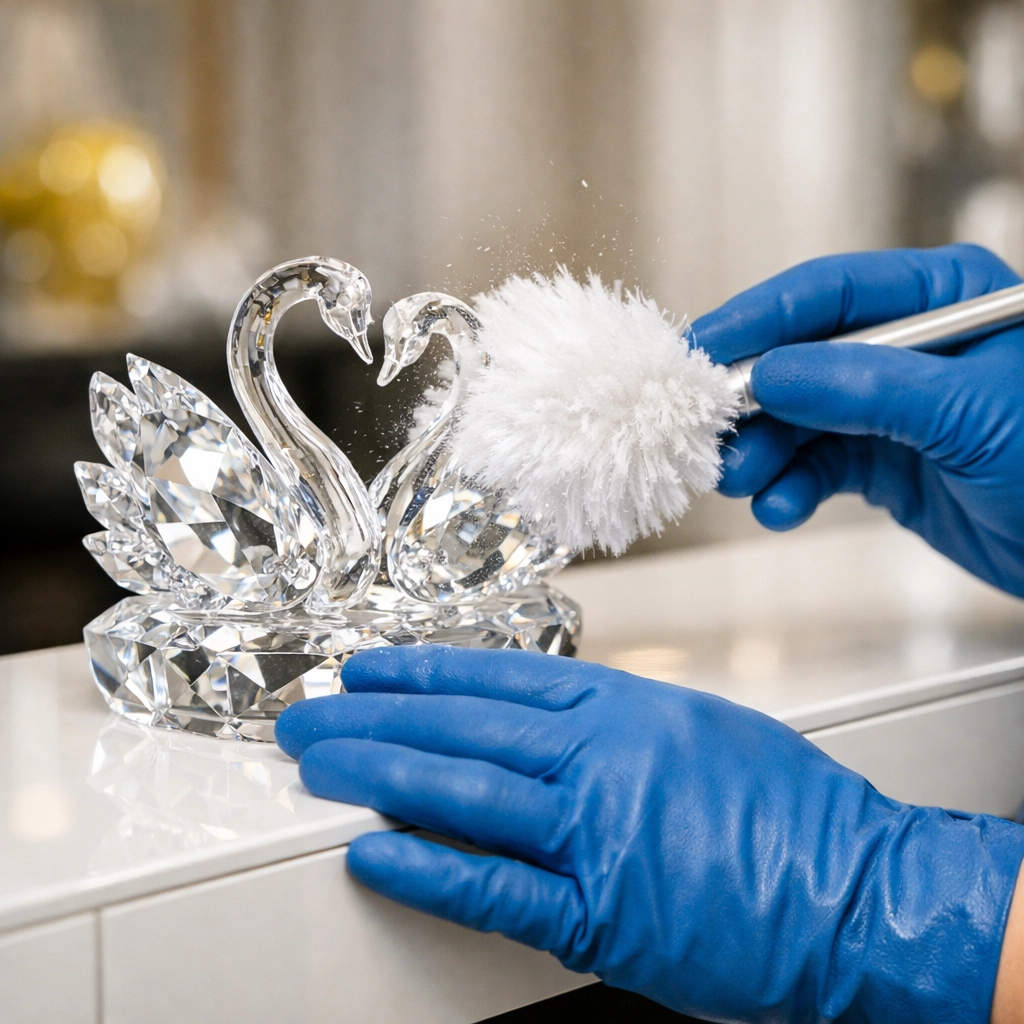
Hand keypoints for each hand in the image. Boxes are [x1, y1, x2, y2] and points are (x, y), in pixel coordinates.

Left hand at [276, 646, 1023, 1022]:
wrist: (858, 892)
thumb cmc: (788, 812)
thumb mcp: (696, 728)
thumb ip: (613, 720)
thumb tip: (538, 718)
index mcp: (626, 706)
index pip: (497, 679)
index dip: (421, 672)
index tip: (368, 669)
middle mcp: (604, 755)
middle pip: (465, 725)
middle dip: (376, 717)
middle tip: (312, 712)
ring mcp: (599, 830)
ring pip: (466, 790)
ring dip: (380, 773)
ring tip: (319, 762)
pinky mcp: (602, 911)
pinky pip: (498, 886)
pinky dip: (429, 867)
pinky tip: (374, 849)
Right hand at [692, 244, 1023, 596]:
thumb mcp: (970, 412)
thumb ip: (865, 387)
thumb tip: (772, 373)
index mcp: (946, 300)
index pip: (831, 292)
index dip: (758, 319)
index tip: (700, 349)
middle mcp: (911, 348)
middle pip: (801, 357)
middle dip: (752, 400)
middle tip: (710, 431)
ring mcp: (894, 408)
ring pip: (799, 418)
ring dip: (763, 451)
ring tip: (741, 478)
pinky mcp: (885, 463)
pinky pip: (817, 467)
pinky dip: (790, 489)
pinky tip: (782, 507)